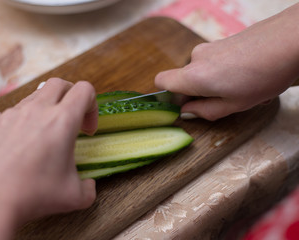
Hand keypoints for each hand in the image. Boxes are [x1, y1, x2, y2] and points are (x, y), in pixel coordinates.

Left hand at [0, 77, 97, 239]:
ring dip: (43, 103)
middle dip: (70, 96)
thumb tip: (89, 187)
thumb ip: (88, 189)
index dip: (92, 106)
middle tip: (71, 119)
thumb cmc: (32, 194)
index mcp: (62, 121)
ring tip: (44, 123)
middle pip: (58, 84)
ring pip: (32, 94)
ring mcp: (11, 115)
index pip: (85, 90)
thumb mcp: (73, 196)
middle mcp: (37, 110)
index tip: (87, 130)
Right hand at [155, 4, 298, 120]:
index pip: (160, 82)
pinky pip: (211, 62)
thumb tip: (187, 112)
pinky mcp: (220, 43)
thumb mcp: (234, 105)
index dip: (167, 96)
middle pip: (182, 79)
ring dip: (211, 83)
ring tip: (238, 88)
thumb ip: (204, 111)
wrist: (288, 40)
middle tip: (221, 102)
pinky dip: (221, 72)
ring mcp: (208, 48)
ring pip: (199, 71)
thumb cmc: (264, 75)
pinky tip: (243, 75)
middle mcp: (196, 58)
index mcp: (194, 76)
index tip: (184, 106)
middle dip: (196, 93)